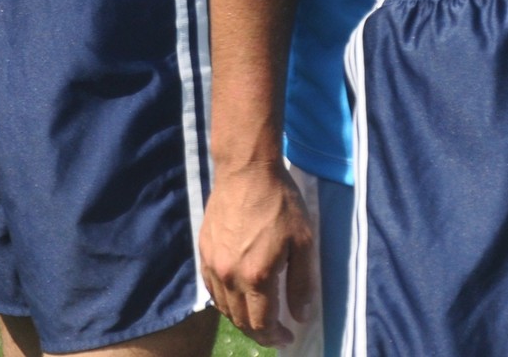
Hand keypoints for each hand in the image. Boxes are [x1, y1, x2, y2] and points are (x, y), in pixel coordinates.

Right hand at [198, 161, 315, 346]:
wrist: (247, 171)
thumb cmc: (281, 203)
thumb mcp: (304, 242)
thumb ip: (302, 283)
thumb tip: (300, 316)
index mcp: (255, 277)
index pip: (261, 323)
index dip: (275, 337)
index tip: (288, 337)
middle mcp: (228, 277)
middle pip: (240, 320)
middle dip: (259, 332)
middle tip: (275, 331)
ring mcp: (212, 265)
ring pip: (223, 307)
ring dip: (241, 318)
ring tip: (259, 316)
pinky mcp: (203, 252)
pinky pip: (212, 288)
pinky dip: (225, 300)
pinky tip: (237, 296)